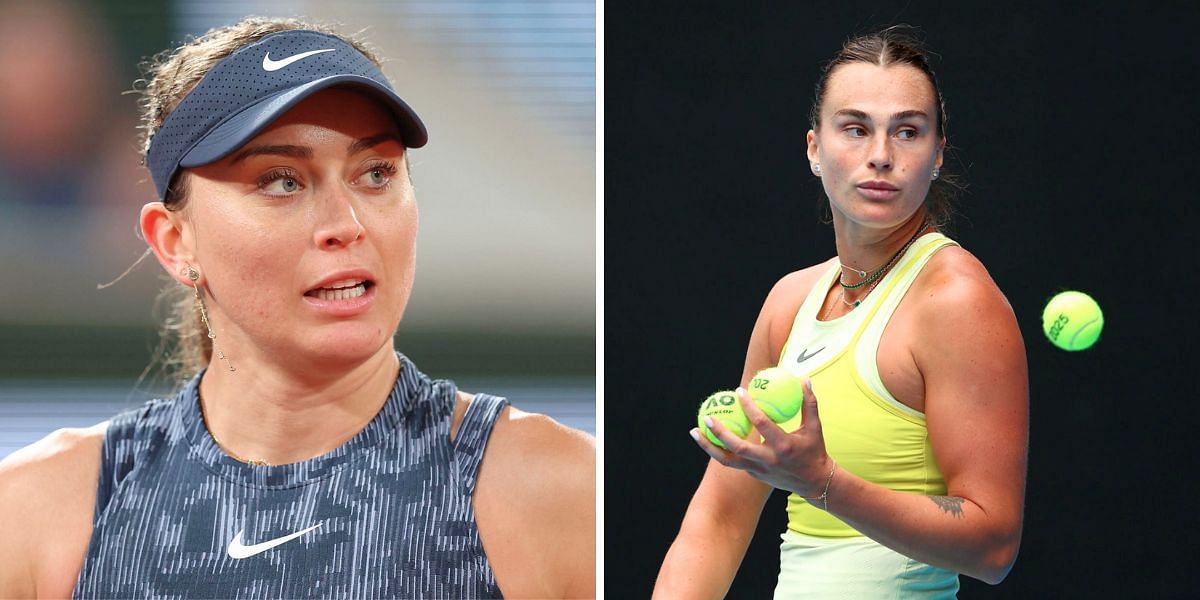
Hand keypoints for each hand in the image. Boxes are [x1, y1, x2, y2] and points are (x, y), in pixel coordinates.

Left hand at [690, 379, 832, 497]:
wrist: (814, 483)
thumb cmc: (814, 450)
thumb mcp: (814, 427)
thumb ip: (808, 402)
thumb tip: (803, 378)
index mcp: (783, 446)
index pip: (761, 423)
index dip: (749, 406)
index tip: (739, 391)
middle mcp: (768, 460)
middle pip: (737, 447)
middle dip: (719, 432)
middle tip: (706, 417)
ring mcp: (758, 470)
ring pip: (727, 460)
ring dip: (708, 446)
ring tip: (695, 431)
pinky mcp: (753, 475)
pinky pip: (733, 462)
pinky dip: (719, 451)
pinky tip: (709, 438)